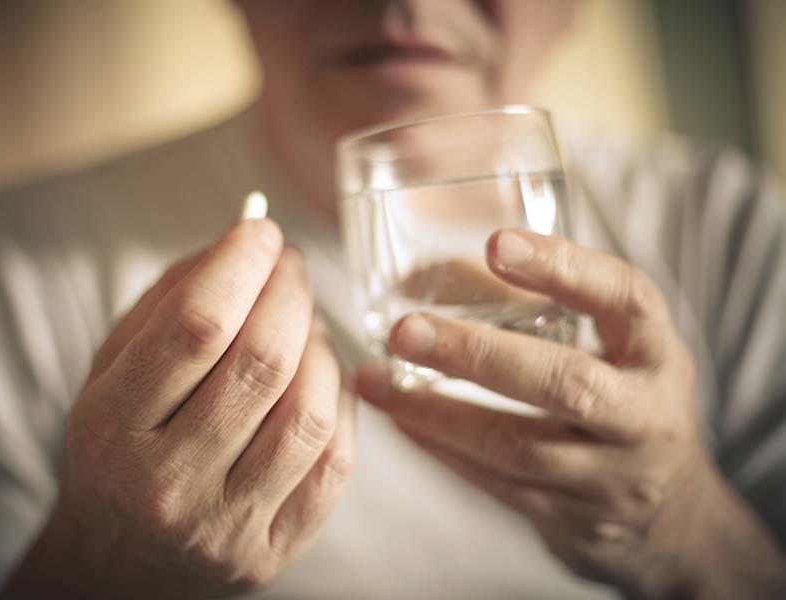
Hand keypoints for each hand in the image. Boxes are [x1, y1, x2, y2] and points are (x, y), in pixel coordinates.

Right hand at [2, 219, 355, 598]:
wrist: (120, 562)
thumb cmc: (119, 449)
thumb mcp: (111, 370)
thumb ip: (170, 300)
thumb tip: (246, 240)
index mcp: (113, 429)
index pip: (196, 328)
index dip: (241, 264)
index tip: (261, 231)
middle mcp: (169, 485)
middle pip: (262, 363)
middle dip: (290, 292)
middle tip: (289, 266)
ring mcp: (227, 527)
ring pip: (309, 413)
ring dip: (320, 346)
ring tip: (303, 324)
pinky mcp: (273, 551)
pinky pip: (336, 461)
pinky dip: (340, 402)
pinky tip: (320, 379)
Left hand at [356, 229, 785, 598]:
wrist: (673, 515)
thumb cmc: (627, 400)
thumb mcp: (621, 348)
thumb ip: (557, 307)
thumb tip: (442, 266)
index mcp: (656, 353)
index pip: (623, 299)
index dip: (564, 269)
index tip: (496, 244)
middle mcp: (643, 416)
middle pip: (566, 384)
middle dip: (477, 355)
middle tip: (405, 330)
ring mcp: (610, 476)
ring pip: (516, 446)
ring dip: (435, 411)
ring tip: (373, 378)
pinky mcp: (571, 519)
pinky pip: (495, 483)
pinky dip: (441, 446)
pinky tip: (399, 416)